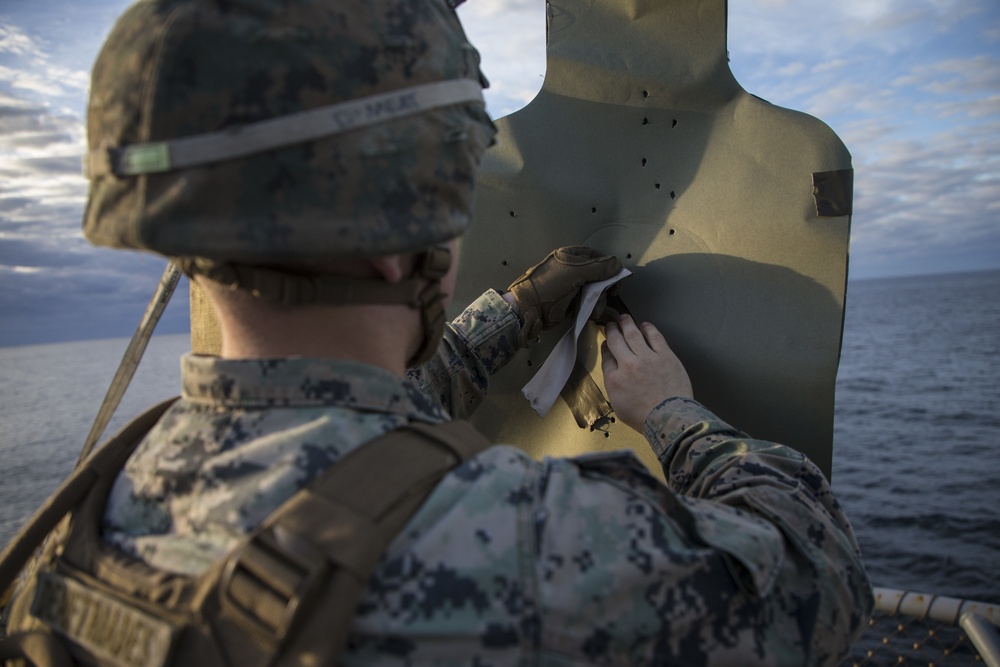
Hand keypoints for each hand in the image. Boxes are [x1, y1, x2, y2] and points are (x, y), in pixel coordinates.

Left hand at [507, 246, 622, 346]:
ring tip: (594, 308)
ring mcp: (574, 287)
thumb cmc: (549, 285)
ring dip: (599, 301)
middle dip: (605, 288)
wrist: (531, 309)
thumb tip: (618, 265)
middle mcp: (574, 270)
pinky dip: (594, 308)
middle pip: (600, 276)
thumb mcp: (575, 272)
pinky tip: (592, 313)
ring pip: (597, 292)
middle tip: (609, 294)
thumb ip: (598, 267)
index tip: (616, 277)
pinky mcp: (574, 302)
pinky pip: (590, 303)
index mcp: (572, 256)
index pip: (597, 257)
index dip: (608, 267)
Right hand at [601, 314, 692, 431]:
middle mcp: (628, 364)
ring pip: (633, 334)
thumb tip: (613, 372)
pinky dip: (648, 329)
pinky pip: (654, 337)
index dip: (606, 346)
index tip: (607, 342)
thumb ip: (614, 386)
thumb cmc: (644, 418)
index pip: (607, 356)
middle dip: (612, 330)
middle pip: (617, 341)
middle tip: (612, 324)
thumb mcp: (618, 405)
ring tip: (624, 317)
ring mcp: (647, 358)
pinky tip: (645, 325)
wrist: (669, 418)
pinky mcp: (665, 355)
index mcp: (614, 379)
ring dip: (627, 324)